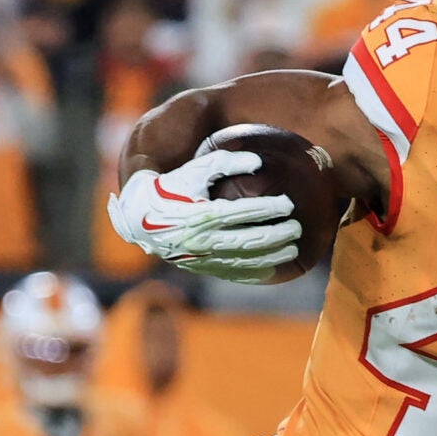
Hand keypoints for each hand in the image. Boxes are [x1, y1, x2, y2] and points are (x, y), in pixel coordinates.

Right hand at [108, 152, 298, 280]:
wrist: (140, 218)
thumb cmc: (171, 187)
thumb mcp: (193, 170)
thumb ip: (225, 162)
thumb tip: (258, 161)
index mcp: (200, 214)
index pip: (242, 212)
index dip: (268, 209)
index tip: (288, 203)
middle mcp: (201, 240)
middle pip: (248, 240)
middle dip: (277, 236)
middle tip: (297, 228)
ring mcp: (202, 258)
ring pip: (244, 261)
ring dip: (273, 256)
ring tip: (294, 249)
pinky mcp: (201, 269)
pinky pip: (233, 274)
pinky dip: (255, 273)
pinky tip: (272, 268)